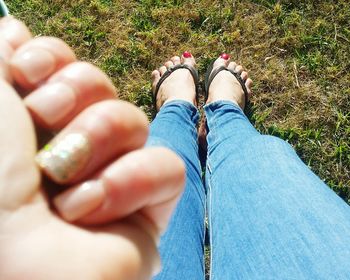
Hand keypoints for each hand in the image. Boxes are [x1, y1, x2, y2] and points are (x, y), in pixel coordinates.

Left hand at [0, 17, 184, 279]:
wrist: (18, 272)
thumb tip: (15, 30)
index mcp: (31, 127)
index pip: (65, 69)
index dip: (54, 59)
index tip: (26, 71)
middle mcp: (73, 148)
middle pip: (102, 86)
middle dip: (76, 92)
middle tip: (44, 116)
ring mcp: (114, 176)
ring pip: (134, 121)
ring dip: (97, 140)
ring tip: (62, 180)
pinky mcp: (150, 207)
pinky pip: (168, 168)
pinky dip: (129, 183)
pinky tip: (89, 212)